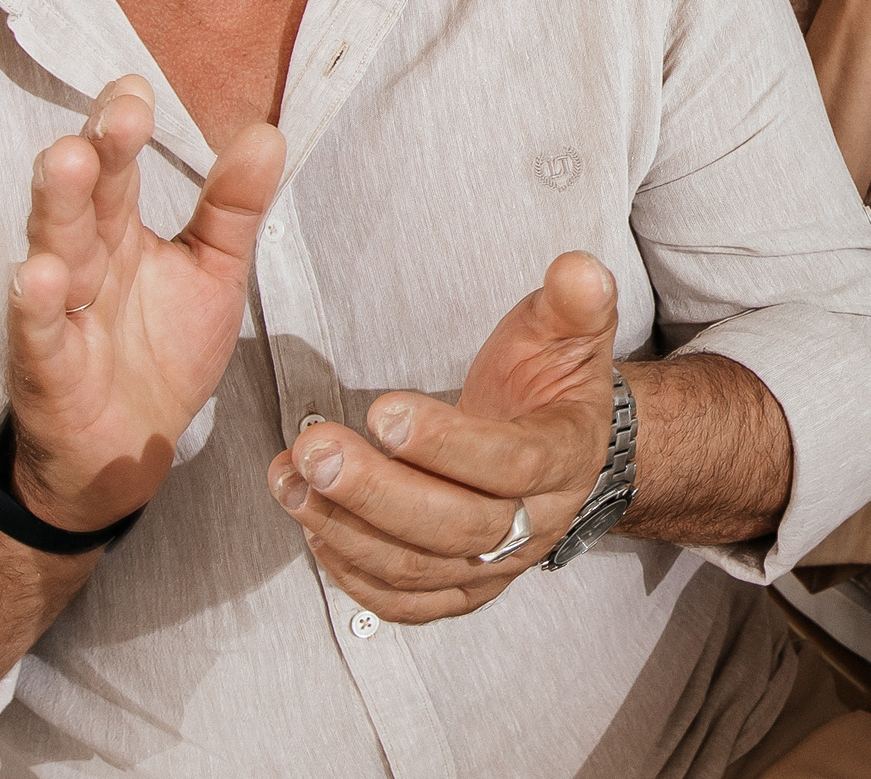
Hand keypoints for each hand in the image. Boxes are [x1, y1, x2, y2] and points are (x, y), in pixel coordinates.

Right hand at [7, 76, 284, 531]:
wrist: (126, 453)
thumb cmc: (161, 352)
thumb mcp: (213, 272)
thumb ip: (233, 206)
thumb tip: (267, 132)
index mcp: (121, 230)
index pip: (118, 166)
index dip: (121, 127)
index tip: (136, 87)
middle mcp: (84, 259)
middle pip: (85, 195)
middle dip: (96, 152)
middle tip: (117, 113)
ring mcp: (59, 310)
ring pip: (54, 248)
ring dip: (57, 206)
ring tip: (65, 160)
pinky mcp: (46, 367)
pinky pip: (37, 332)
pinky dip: (33, 305)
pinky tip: (36, 276)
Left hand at [269, 251, 617, 621]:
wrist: (561, 442)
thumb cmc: (552, 382)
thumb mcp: (569, 330)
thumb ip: (574, 300)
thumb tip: (578, 270)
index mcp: (566, 456)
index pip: (511, 463)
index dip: (447, 444)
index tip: (383, 411)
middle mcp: (536, 522)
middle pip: (457, 528)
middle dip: (376, 492)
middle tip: (316, 451)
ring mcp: (499, 563)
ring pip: (421, 567)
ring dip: (348, 528)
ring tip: (292, 480)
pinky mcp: (464, 587)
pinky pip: (408, 601)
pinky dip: (355, 575)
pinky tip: (315, 528)